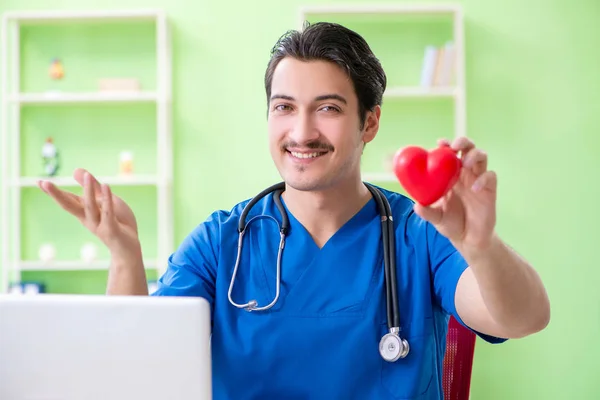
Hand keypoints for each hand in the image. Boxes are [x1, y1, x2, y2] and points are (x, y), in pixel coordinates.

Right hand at [39, 168, 142, 261]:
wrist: (129, 248)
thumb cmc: (118, 222)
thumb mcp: (105, 200)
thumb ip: (93, 187)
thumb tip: (76, 170)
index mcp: (85, 211)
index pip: (67, 200)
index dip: (54, 192)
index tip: (39, 182)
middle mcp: (88, 219)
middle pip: (69, 206)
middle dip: (57, 195)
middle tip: (44, 183)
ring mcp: (99, 225)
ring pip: (90, 207)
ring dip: (88, 191)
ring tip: (87, 175)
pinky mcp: (111, 229)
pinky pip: (108, 213)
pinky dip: (107, 199)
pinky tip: (106, 186)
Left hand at [413, 137, 496, 252]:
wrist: (468, 239)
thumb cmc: (451, 224)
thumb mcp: (436, 218)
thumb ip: (426, 212)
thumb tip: (416, 205)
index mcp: (450, 175)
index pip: (449, 154)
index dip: (446, 145)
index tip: (440, 142)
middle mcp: (465, 174)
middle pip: (468, 148)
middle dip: (463, 142)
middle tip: (454, 146)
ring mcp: (478, 180)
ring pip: (482, 157)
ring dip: (474, 155)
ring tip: (465, 163)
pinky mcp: (489, 190)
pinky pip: (490, 177)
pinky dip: (483, 179)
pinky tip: (474, 188)